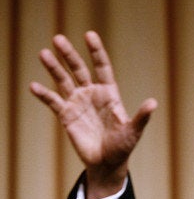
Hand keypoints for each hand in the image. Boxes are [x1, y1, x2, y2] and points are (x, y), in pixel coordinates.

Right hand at [30, 31, 156, 198]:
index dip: (95, 51)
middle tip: (58, 38)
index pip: (102, 67)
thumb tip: (153, 103)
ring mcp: (78, 103)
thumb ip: (141, 116)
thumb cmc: (123, 146)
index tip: (89, 35)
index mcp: (109, 93)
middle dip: (69, 54)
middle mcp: (92, 94)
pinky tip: (34, 86)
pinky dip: (43, 94)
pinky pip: (53, 102)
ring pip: (63, 81)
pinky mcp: (66, 116)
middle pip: (78, 69)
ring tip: (43, 53)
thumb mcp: (133, 131)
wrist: (107, 163)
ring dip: (53, 68)